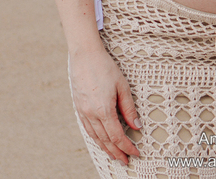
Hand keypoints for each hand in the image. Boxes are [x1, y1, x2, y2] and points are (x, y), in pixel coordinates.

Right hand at [68, 47, 141, 164]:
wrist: (84, 56)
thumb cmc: (105, 68)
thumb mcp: (122, 86)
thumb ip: (129, 109)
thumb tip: (137, 126)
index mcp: (103, 110)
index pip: (117, 136)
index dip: (127, 147)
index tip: (135, 153)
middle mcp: (91, 114)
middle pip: (105, 140)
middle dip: (116, 152)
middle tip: (126, 161)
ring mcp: (83, 112)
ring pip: (95, 137)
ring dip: (105, 148)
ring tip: (114, 155)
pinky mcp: (78, 108)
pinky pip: (87, 129)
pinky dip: (96, 138)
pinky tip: (101, 141)